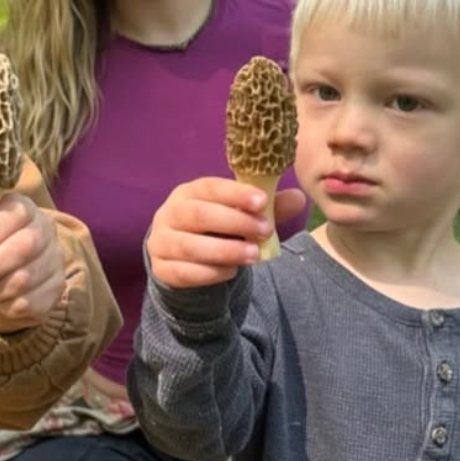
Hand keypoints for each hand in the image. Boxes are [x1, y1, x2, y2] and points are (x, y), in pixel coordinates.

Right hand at [147, 177, 275, 288]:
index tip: (262, 202)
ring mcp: (161, 242)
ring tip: (254, 256)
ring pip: (189, 246)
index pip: (209, 187)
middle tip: (265, 231)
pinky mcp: (161, 269)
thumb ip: (266, 208)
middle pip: (198, 215)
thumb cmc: (215, 230)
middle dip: (234, 222)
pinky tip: (232, 272)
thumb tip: (298, 197)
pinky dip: (209, 273)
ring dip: (224, 250)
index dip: (235, 194)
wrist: (184, 260)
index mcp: (188, 192)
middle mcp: (169, 213)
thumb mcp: (240, 216)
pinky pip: (183, 272)